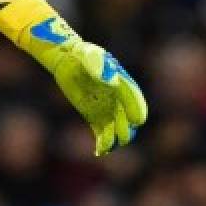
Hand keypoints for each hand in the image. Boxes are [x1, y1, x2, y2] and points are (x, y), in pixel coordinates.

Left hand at [47, 38, 148, 155]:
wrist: (68, 60)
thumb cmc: (81, 55)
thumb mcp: (88, 54)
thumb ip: (99, 65)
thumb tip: (112, 83)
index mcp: (121, 82)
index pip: (133, 98)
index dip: (137, 109)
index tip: (137, 120)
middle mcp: (117, 98)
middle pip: (126, 117)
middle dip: (127, 128)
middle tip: (123, 137)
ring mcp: (106, 108)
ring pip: (115, 128)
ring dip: (114, 139)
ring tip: (105, 146)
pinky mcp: (94, 116)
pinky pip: (102, 132)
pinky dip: (103, 143)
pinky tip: (99, 151)